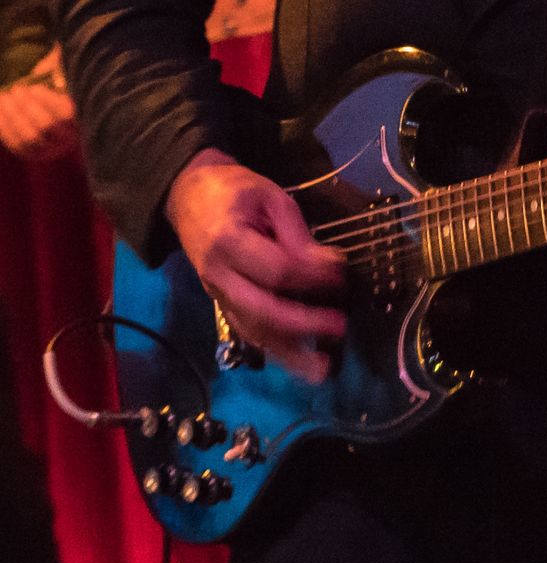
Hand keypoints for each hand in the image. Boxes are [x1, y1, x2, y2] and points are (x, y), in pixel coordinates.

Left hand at [0, 46, 76, 160]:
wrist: (51, 108)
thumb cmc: (60, 81)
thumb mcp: (64, 70)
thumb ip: (60, 65)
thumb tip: (52, 59)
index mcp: (83, 117)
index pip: (66, 114)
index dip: (47, 101)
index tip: (33, 87)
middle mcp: (69, 138)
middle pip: (45, 126)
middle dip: (26, 107)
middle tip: (16, 90)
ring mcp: (50, 148)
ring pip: (28, 137)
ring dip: (12, 116)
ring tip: (4, 97)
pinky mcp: (32, 153)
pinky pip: (15, 144)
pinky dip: (3, 126)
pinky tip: (0, 109)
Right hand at [165, 148, 346, 381]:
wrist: (188, 197)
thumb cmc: (235, 192)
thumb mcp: (270, 197)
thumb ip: (298, 234)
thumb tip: (332, 265)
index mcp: (228, 242)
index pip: (275, 269)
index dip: (312, 275)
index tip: (341, 273)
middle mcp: (218, 276)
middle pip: (261, 310)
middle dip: (303, 324)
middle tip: (340, 326)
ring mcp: (217, 295)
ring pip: (252, 331)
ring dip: (289, 353)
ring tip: (322, 369)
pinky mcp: (222, 305)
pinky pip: (248, 332)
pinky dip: (275, 350)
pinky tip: (301, 362)